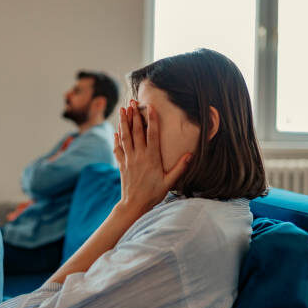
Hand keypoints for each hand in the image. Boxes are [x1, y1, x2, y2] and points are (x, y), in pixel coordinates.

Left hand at [114, 100, 191, 217]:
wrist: (134, 205)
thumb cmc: (154, 194)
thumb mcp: (169, 182)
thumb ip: (180, 167)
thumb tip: (191, 154)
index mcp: (152, 158)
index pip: (152, 134)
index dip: (151, 119)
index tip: (150, 107)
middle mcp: (139, 156)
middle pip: (136, 131)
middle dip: (134, 115)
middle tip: (132, 102)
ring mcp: (129, 159)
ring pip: (125, 137)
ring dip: (123, 122)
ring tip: (122, 110)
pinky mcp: (122, 165)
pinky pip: (118, 149)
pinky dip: (116, 139)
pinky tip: (116, 131)